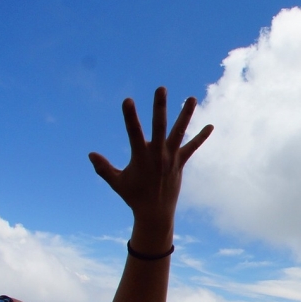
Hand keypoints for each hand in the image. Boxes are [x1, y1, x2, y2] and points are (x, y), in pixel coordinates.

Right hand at [89, 86, 211, 232]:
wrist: (155, 213)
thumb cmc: (133, 196)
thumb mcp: (116, 182)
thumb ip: (103, 168)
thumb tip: (90, 154)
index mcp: (140, 157)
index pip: (133, 132)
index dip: (130, 116)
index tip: (128, 100)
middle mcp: (158, 154)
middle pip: (160, 126)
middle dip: (160, 107)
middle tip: (161, 88)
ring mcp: (171, 157)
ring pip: (179, 132)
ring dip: (186, 114)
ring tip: (192, 98)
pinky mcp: (180, 162)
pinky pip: (192, 147)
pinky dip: (201, 137)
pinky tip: (211, 126)